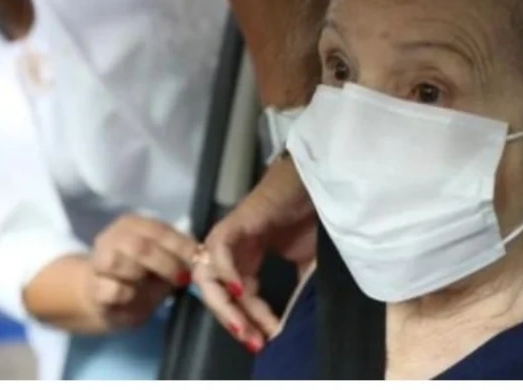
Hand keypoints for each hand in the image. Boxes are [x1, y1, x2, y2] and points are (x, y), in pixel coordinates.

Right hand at [83, 213, 197, 328]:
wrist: (102, 297)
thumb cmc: (138, 277)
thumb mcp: (160, 262)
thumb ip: (177, 257)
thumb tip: (201, 259)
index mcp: (133, 225)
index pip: (159, 230)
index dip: (181, 246)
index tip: (199, 261)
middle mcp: (113, 237)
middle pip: (140, 246)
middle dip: (166, 264)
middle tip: (181, 279)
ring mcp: (99, 260)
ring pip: (119, 263)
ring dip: (142, 276)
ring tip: (153, 286)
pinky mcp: (94, 287)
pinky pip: (114, 290)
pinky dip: (129, 295)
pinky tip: (133, 298)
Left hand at [193, 157, 316, 351]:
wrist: (314, 182)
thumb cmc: (309, 216)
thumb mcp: (307, 263)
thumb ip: (299, 289)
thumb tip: (299, 321)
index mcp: (245, 261)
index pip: (237, 300)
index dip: (251, 323)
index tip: (268, 342)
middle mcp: (230, 252)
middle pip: (215, 292)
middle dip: (232, 321)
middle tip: (253, 342)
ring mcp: (228, 237)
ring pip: (208, 276)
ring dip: (223, 305)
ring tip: (243, 326)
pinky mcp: (233, 223)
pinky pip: (217, 250)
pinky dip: (225, 271)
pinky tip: (241, 291)